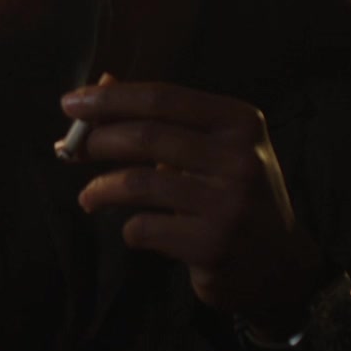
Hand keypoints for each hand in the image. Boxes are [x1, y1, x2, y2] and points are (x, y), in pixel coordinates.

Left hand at [62, 81, 326, 333]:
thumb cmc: (234, 194)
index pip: (162, 98)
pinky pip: (144, 228)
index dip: (110, 98)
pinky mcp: (212, 245)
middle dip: (97, 140)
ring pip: (137, 184)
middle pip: (146, 136)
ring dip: (100, 189)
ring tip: (89, 197)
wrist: (280, 265)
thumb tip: (101, 84)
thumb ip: (163, 118)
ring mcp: (227, 204)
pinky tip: (135, 230)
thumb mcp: (214, 148)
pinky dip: (129, 228)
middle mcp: (239, 158)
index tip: (70, 104)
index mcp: (240, 122)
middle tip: (71, 150)